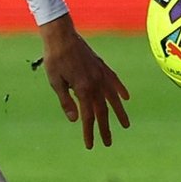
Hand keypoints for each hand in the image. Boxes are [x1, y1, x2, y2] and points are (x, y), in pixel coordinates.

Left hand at [38, 14, 130, 147]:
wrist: (61, 36)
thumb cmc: (55, 59)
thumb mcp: (55, 82)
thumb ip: (66, 102)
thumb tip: (75, 120)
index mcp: (82, 89)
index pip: (88, 116)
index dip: (89, 132)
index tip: (90, 145)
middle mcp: (95, 83)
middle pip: (102, 111)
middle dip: (105, 128)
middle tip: (108, 143)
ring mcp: (100, 74)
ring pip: (113, 98)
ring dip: (119, 112)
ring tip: (125, 125)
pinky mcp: (101, 66)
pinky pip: (114, 80)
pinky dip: (120, 89)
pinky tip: (126, 98)